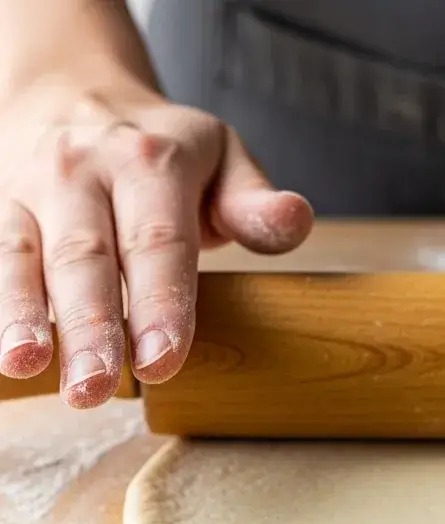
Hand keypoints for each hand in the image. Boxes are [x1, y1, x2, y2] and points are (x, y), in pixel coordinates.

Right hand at [0, 75, 312, 407]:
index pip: (158, 242)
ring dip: (23, 315)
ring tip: (26, 366)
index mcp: (151, 162)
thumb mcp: (223, 159)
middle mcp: (83, 170)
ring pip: (21, 255)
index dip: (161, 303)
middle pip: (86, 257)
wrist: (76, 93)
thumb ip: (255, 202)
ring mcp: (29, 187)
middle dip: (91, 326)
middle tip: (96, 388)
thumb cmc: (166, 150)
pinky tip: (2, 350)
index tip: (164, 360)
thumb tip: (296, 220)